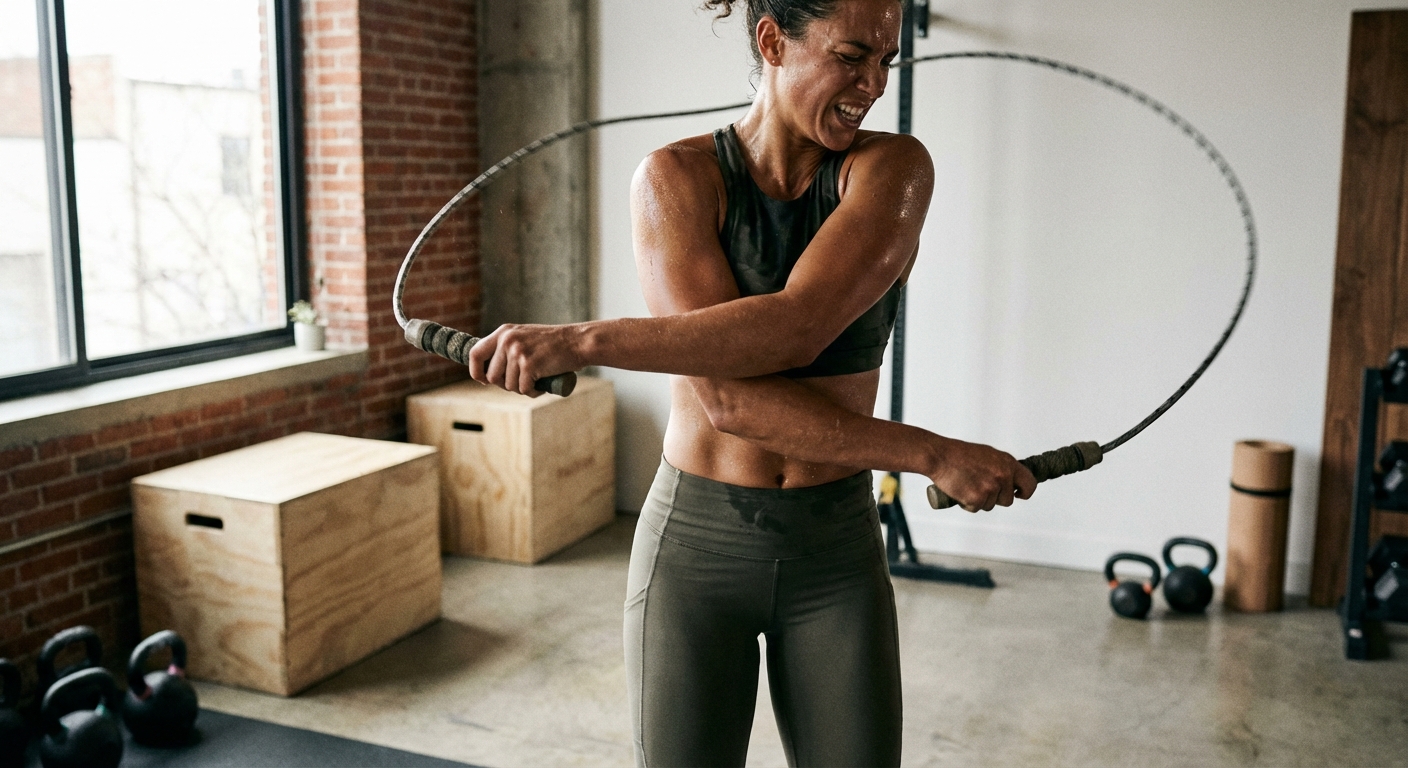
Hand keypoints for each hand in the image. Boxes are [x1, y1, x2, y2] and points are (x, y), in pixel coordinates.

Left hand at [467, 323, 581, 395]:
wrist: (577, 342)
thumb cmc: (553, 344)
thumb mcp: (524, 338)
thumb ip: (506, 349)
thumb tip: (488, 374)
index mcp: (503, 332)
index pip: (475, 353)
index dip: (476, 371)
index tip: (484, 380)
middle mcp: (507, 340)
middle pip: (492, 376)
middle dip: (506, 384)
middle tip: (523, 380)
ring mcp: (517, 352)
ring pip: (508, 386)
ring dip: (522, 388)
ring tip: (537, 379)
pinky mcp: (529, 365)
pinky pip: (523, 389)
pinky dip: (534, 391)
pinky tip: (543, 382)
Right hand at [927, 437, 1036, 512]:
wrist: (940, 456)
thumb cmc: (959, 454)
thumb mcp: (988, 455)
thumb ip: (1002, 467)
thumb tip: (1011, 480)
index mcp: (1008, 463)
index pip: (1029, 483)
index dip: (1024, 492)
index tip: (1019, 494)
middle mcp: (1002, 476)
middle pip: (1007, 500)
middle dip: (995, 498)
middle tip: (980, 487)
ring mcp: (990, 488)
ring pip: (990, 505)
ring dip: (980, 500)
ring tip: (967, 484)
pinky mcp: (977, 499)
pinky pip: (976, 508)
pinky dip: (967, 504)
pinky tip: (961, 490)